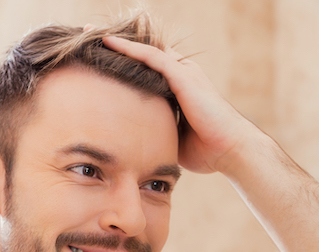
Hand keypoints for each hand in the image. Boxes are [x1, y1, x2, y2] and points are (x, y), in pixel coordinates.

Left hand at [102, 35, 258, 174]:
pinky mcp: (183, 77)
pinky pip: (152, 57)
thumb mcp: (173, 138)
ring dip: (117, 41)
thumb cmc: (208, 150)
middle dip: (116, 43)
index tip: (99, 57)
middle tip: (87, 35)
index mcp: (180, 87)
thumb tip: (135, 144)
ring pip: (144, 49)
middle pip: (143, 52)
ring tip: (89, 32)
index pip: (148, 66)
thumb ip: (156, 132)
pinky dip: (129, 49)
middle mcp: (182, 74)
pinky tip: (108, 42)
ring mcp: (184, 73)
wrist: (232, 151)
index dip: (124, 59)